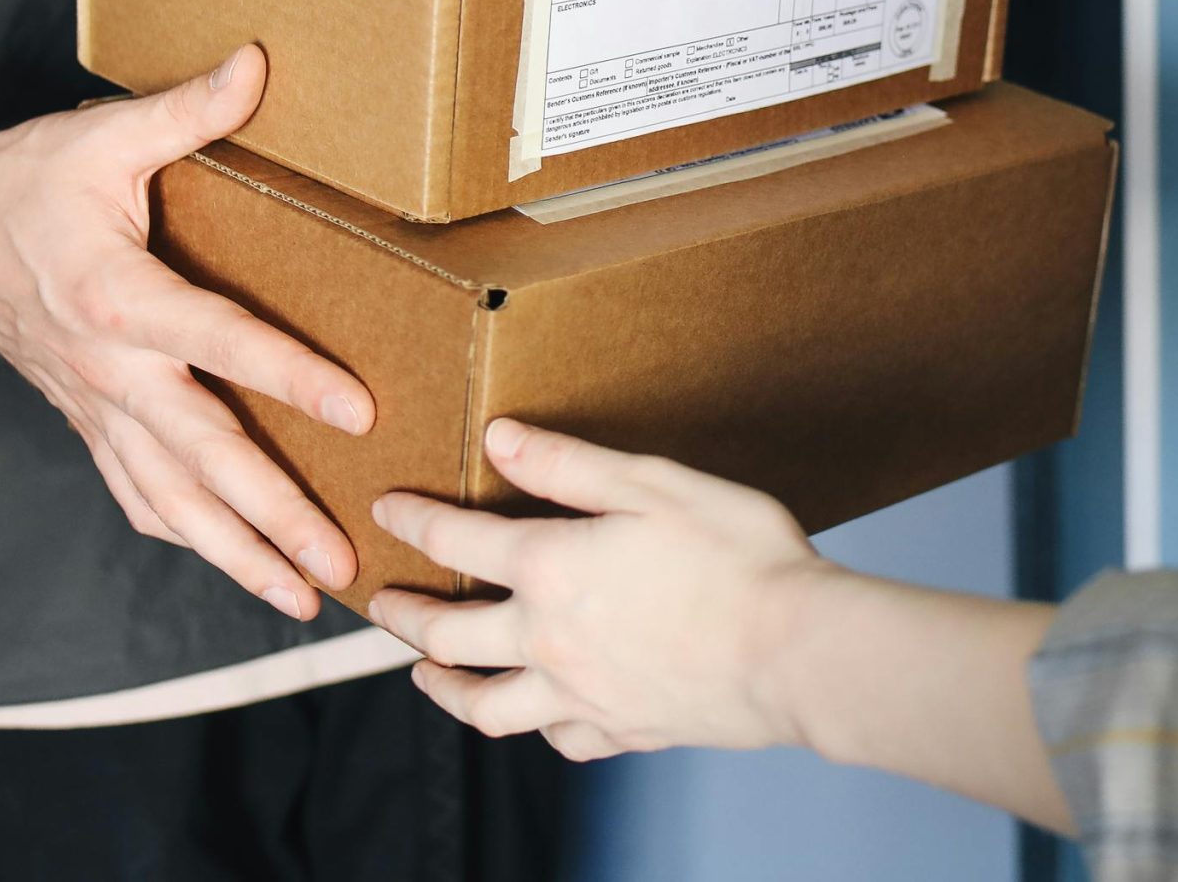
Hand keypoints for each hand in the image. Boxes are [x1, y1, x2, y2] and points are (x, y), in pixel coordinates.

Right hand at [0, 45, 369, 619]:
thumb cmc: (26, 180)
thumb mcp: (101, 134)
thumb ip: (185, 110)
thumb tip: (257, 63)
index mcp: (118, 296)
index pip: (219, 342)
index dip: (289, 377)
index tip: (357, 413)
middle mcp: (109, 369)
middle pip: (202, 456)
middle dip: (274, 514)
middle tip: (338, 560)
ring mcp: (96, 407)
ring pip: (170, 498)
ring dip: (236, 553)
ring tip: (301, 595)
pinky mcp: (87, 422)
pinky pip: (135, 493)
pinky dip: (182, 534)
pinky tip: (228, 564)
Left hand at [368, 420, 835, 760]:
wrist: (797, 653)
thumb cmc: (738, 557)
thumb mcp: (653, 483)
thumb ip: (568, 463)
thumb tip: (498, 438)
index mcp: (550, 567)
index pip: (455, 539)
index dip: (412, 520)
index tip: (386, 510)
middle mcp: (548, 640)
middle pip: (448, 634)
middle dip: (403, 615)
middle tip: (380, 603)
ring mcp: (580, 695)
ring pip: (485, 704)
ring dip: (441, 687)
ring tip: (422, 674)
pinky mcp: (621, 731)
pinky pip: (555, 740)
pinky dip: (531, 726)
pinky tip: (532, 716)